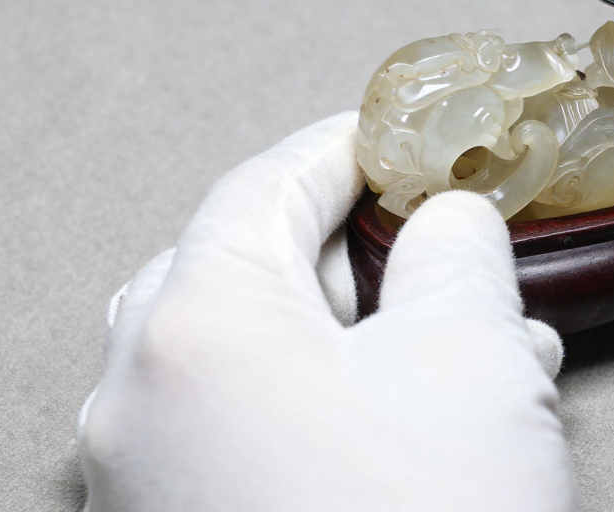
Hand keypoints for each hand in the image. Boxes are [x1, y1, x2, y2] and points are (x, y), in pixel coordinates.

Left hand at [77, 112, 574, 511]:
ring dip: (354, 331)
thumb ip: (455, 251)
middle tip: (434, 240)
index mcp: (197, 328)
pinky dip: (326, 400)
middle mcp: (143, 401)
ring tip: (459, 339)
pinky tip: (416, 415)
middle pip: (245, 268)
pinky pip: (247, 428)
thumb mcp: (470, 353)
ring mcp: (149, 480)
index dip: (345, 149)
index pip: (265, 187)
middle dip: (356, 250)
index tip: (396, 136)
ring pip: (252, 354)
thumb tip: (447, 220)